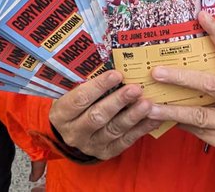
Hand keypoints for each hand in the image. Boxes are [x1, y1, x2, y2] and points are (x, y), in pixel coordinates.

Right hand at [48, 69, 163, 160]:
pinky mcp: (106, 152)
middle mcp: (74, 132)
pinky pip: (125, 141)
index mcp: (62, 114)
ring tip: (147, 103)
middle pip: (97, 116)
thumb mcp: (70, 92)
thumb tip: (111, 62)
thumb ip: (85, 81)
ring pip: (114, 130)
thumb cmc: (73, 104)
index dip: (99, 86)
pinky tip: (153, 118)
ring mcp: (90, 145)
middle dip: (118, 102)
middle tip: (136, 88)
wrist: (70, 131)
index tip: (116, 74)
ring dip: (132, 116)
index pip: (80, 99)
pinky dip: (141, 129)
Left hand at [147, 11, 214, 181]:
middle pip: (209, 84)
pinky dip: (180, 124)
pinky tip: (164, 119)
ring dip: (171, 110)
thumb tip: (194, 54)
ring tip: (148, 106)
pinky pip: (199, 132)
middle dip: (180, 77)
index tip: (202, 16)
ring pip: (198, 115)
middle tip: (155, 72)